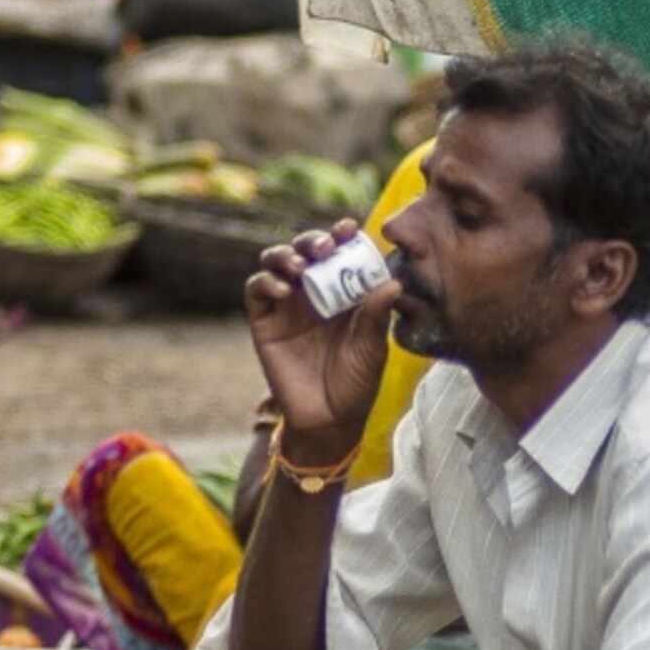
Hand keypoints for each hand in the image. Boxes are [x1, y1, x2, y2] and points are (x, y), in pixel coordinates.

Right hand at [244, 226, 393, 465]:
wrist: (329, 420)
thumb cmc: (356, 384)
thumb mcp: (372, 348)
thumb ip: (376, 316)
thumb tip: (393, 282)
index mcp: (342, 293)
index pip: (339, 254)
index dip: (341, 236)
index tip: (349, 228)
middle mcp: (313, 293)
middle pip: (305, 250)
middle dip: (312, 240)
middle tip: (324, 247)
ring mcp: (286, 305)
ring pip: (277, 262)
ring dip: (285, 255)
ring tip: (301, 267)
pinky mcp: (264, 322)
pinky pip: (257, 290)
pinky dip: (266, 281)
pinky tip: (283, 289)